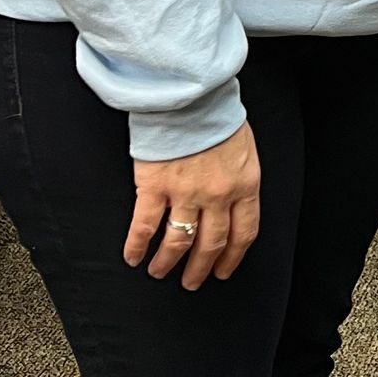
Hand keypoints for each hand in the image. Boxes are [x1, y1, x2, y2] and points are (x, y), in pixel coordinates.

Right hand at [126, 120, 261, 289]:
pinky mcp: (155, 186)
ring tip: (160, 273)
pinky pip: (144, 226)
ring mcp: (186, 193)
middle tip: (192, 283)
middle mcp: (217, 196)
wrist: (190, 93)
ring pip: (178, 242)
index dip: (232, 257)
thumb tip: (233, 202)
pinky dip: (137, 246)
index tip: (222, 272)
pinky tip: (133, 257)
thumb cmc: (217, 116)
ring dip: (168, 263)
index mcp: (244, 185)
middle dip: (200, 268)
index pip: (243, 233)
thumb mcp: (244, 149)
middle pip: (211, 244)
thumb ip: (239, 178)